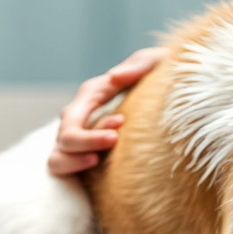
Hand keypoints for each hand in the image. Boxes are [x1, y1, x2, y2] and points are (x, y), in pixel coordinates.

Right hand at [48, 46, 166, 175]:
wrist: (175, 94)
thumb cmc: (164, 75)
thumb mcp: (156, 63)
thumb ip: (138, 66)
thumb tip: (113, 76)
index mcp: (92, 94)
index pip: (73, 118)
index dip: (90, 133)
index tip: (117, 131)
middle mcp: (81, 116)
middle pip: (64, 139)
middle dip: (86, 143)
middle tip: (115, 141)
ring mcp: (82, 136)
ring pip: (56, 157)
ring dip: (73, 161)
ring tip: (97, 160)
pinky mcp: (88, 153)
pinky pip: (67, 168)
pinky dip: (74, 169)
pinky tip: (97, 166)